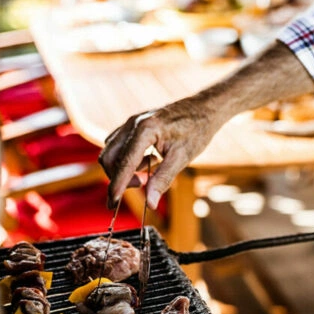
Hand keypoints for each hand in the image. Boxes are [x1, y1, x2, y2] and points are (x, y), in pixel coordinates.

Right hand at [100, 94, 221, 208]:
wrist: (204, 108)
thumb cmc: (196, 130)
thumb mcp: (182, 157)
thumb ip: (163, 180)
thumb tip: (150, 203)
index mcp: (145, 129)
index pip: (124, 163)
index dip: (117, 185)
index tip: (112, 205)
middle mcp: (133, 123)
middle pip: (109, 157)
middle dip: (119, 178)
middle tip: (141, 185)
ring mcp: (131, 123)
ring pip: (112, 152)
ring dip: (123, 169)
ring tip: (148, 174)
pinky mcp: (133, 125)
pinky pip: (119, 146)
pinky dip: (127, 160)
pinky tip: (148, 162)